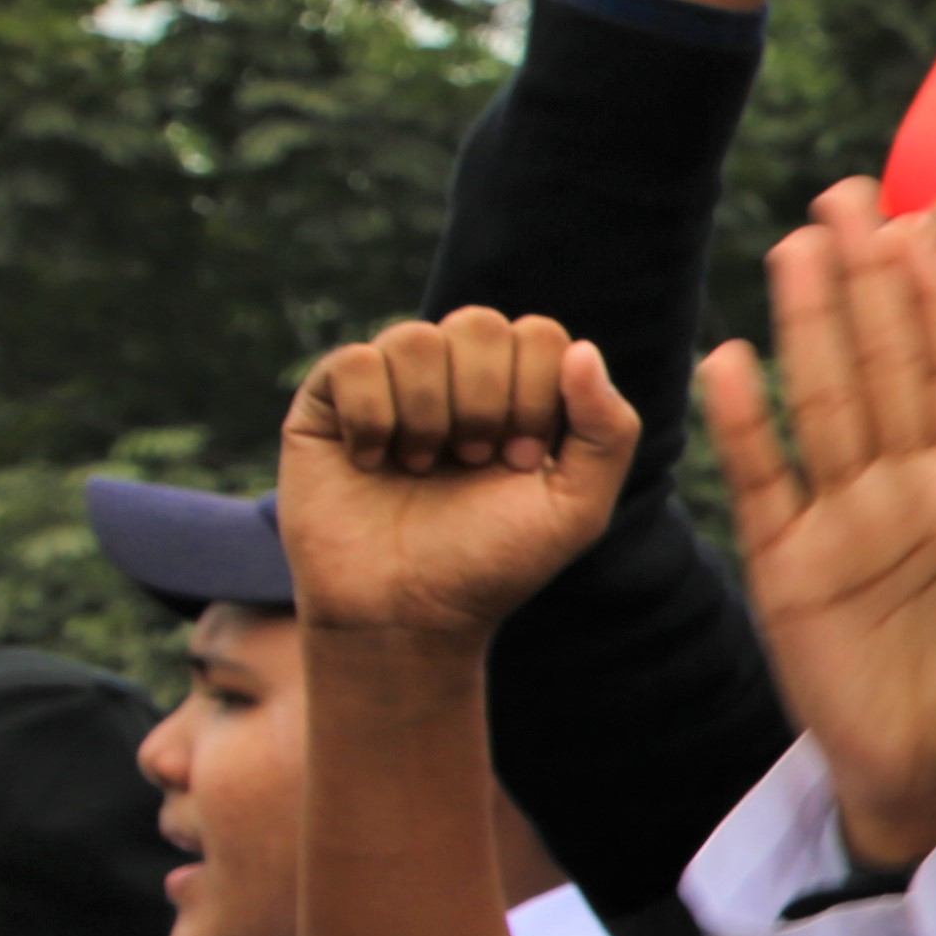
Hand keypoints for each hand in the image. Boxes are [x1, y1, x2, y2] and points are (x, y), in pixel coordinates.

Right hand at [276, 311, 637, 643]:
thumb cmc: (492, 563)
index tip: (519, 461)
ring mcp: (391, 382)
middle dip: (485, 402)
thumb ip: (607, 432)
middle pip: (478, 323)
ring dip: (429, 415)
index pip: (539, 335)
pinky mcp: (328, 399)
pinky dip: (372, 419)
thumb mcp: (576, 509)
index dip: (535, 396)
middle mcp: (453, 377)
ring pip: (416, 339)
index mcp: (516, 390)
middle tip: (474, 462)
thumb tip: (584, 350)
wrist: (405, 612)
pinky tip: (372, 462)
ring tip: (422, 469)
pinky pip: (356, 362)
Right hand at [707, 193, 935, 872]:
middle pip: (880, 364)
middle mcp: (905, 490)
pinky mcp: (789, 566)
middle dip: (866, 280)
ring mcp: (843, 522)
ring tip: (795, 245)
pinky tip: (728, 358)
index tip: (925, 228)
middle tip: (849, 192)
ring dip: (808, 325)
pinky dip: (745, 425)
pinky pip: (764, 481)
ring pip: (821, 402)